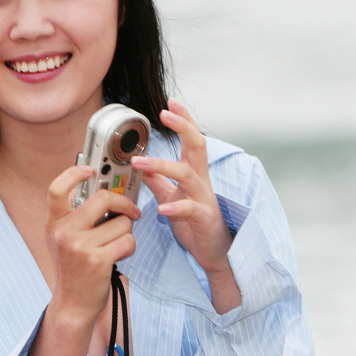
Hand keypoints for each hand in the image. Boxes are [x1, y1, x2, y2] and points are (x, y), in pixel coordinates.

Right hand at [45, 164, 140, 326]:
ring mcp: (80, 246)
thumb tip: (97, 183)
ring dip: (126, 232)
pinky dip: (129, 247)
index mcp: (54, 223)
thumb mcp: (64, 238)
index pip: (57, 189)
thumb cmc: (74, 267)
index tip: (91, 169)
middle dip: (123, 203)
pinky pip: (127, 240)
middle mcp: (64, 232)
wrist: (73, 303)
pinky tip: (118, 255)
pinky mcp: (98, 260)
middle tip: (130, 211)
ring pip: (122, 222)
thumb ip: (75, 213)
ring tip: (114, 244)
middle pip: (103, 198)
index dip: (74, 173)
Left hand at [132, 98, 234, 279]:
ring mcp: (204, 199)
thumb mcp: (172, 197)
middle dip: (183, 127)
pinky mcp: (204, 219)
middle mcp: (201, 181)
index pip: (191, 139)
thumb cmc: (195, 224)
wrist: (216, 253)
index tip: (171, 102)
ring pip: (187, 174)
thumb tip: (139, 165)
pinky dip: (176, 207)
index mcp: (194, 173)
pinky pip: (191, 209)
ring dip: (163, 165)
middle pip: (197, 145)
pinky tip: (162, 208)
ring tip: (140, 163)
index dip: (183, 119)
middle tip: (165, 113)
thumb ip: (157, 181)